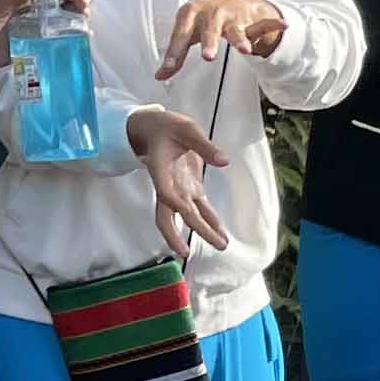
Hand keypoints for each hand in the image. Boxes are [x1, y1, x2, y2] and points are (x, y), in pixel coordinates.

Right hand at [128, 106, 230, 256]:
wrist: (156, 129)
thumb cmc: (168, 127)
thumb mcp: (187, 128)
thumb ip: (204, 145)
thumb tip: (224, 161)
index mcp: (160, 170)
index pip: (165, 193)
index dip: (175, 204)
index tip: (187, 213)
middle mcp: (167, 185)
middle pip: (168, 216)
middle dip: (177, 234)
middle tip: (188, 253)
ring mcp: (177, 189)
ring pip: (185, 217)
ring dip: (201, 231)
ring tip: (220, 246)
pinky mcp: (188, 188)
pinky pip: (199, 208)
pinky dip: (210, 221)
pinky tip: (221, 233)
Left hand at [158, 0, 284, 77]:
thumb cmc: (201, 16)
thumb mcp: (186, 32)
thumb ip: (176, 55)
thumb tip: (160, 76)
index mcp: (190, 14)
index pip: (180, 34)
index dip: (175, 52)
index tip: (168, 69)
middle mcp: (211, 13)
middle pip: (209, 29)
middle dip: (210, 42)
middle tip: (208, 57)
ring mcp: (232, 15)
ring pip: (236, 29)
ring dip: (240, 39)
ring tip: (246, 51)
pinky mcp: (250, 18)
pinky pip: (263, 22)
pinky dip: (273, 24)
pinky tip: (283, 25)